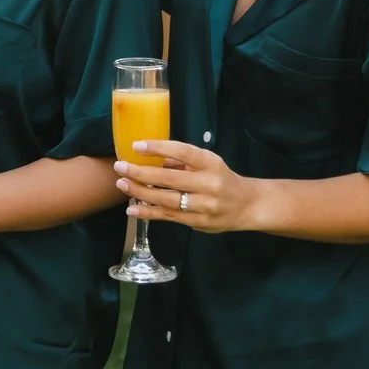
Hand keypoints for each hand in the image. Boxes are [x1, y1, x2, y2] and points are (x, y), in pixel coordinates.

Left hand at [116, 141, 264, 233]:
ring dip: (140, 192)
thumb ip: (181, 162)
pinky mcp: (199, 223)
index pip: (183, 152)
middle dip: (141, 173)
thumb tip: (149, 159)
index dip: (159, 148)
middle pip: (170, 179)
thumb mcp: (208, 163)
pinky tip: (132, 209)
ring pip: (167, 200)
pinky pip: (169, 217)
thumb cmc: (221, 178)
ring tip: (121, 184)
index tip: (136, 145)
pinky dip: (148, 212)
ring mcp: (205, 206)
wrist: (248, 205)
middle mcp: (210, 184)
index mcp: (211, 164)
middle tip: (120, 166)